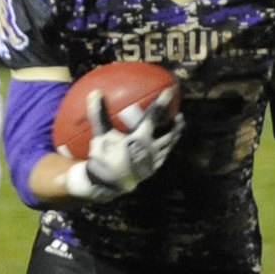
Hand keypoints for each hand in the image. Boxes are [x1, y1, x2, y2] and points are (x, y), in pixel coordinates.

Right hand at [64, 89, 182, 200]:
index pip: (155, 116)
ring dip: (174, 136)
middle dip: (176, 124)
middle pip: (170, 134)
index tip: (171, 90)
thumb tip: (95, 93)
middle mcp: (151, 149)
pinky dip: (167, 148)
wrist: (107, 183)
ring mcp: (153, 161)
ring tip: (176, 128)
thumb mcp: (101, 135)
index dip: (163, 102)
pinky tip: (164, 147)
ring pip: (169, 146)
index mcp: (140, 138)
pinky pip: (164, 156)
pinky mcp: (152, 169)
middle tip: (179, 115)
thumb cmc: (104, 157)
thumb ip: (99, 114)